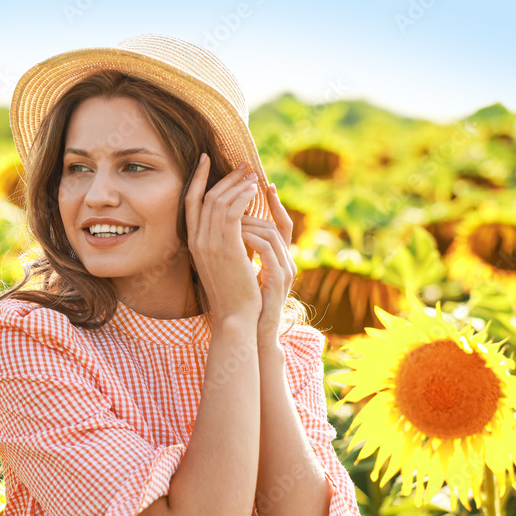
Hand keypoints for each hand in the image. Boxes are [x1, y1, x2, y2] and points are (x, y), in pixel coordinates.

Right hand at [184, 153, 261, 323]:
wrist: (237, 315)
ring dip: (237, 184)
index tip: (207, 159)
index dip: (197, 178)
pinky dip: (242, 197)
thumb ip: (225, 239)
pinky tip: (254, 191)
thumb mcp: (225, 260)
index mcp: (194, 243)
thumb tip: (235, 220)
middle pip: (205, 197)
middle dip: (225, 177)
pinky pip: (231, 212)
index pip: (190, 202)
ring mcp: (209, 244)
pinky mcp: (226, 247)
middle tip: (244, 165)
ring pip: (218, 202)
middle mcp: (197, 241)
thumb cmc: (236, 291)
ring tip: (252, 175)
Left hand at [240, 182, 296, 345]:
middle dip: (255, 206)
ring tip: (230, 218)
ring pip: (270, 232)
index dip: (273, 203)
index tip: (262, 184)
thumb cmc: (245, 301)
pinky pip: (266, 249)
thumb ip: (244, 250)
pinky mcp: (277, 281)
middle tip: (237, 193)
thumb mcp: (244, 270)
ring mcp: (283, 270)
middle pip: (275, 223)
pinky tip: (235, 233)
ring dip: (247, 222)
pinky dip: (250, 238)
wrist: (250, 330)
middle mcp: (286, 261)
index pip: (281, 222)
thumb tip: (231, 229)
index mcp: (279, 258)